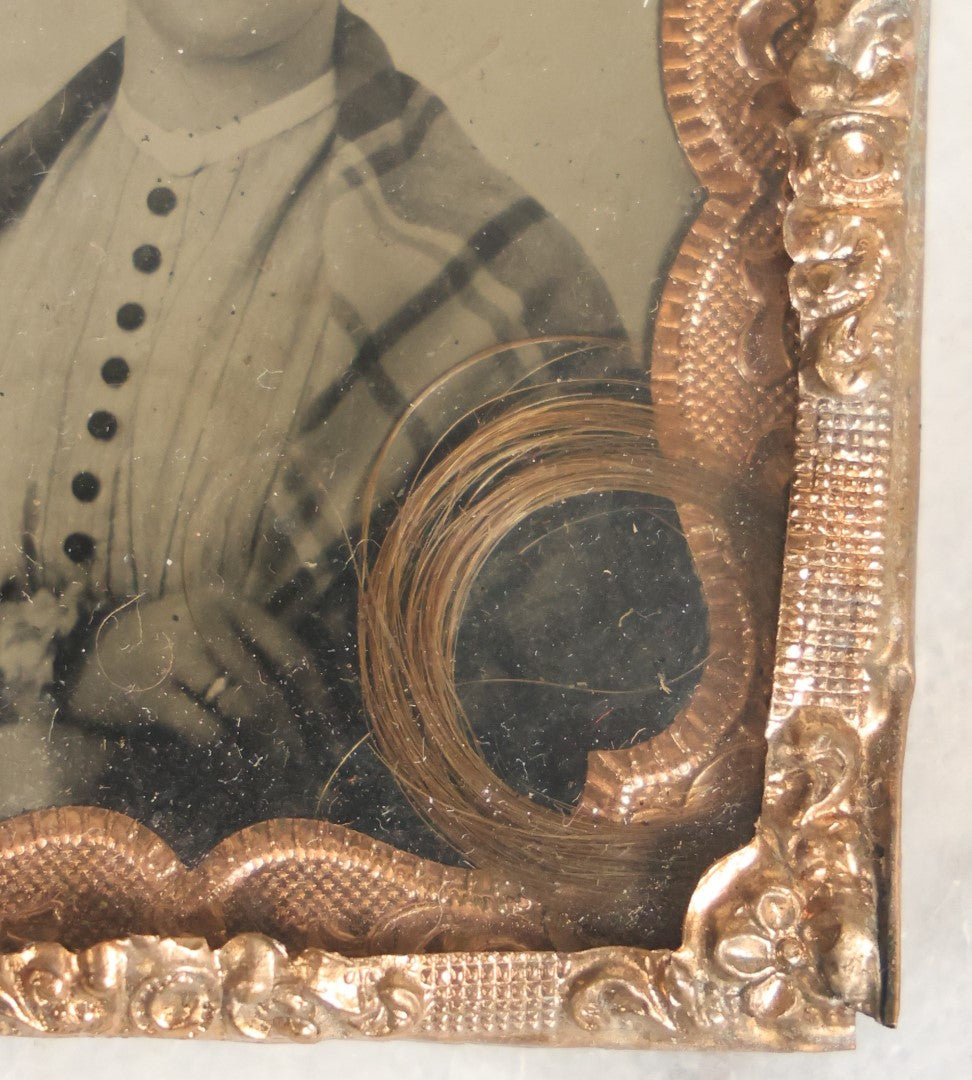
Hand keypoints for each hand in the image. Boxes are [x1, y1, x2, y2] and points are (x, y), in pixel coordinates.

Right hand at [70, 588, 327, 749]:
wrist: (86, 658)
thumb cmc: (167, 648)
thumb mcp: (211, 630)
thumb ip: (255, 653)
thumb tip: (312, 707)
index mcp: (230, 603)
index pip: (290, 651)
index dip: (316, 695)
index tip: (331, 729)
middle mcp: (206, 621)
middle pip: (271, 686)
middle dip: (293, 730)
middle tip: (306, 761)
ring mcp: (175, 653)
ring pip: (246, 708)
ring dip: (267, 744)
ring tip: (278, 766)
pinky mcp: (150, 691)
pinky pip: (207, 731)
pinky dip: (226, 755)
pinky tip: (232, 767)